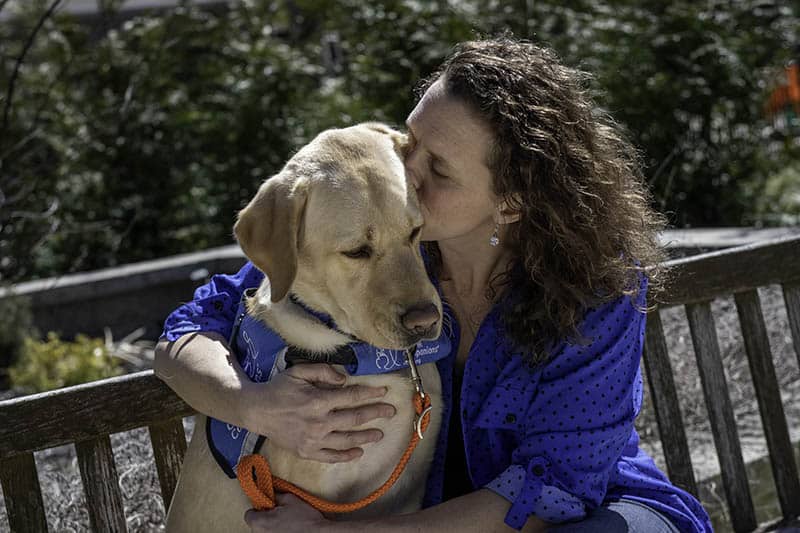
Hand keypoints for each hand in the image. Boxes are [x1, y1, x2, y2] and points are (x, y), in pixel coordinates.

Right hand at [241, 363, 396, 461]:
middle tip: (391, 412)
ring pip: (347, 439)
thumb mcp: (299, 371)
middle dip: (376, 414)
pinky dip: (346, 455)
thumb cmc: (279, 389)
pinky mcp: (306, 452)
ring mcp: (313, 439)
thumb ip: (323, 371)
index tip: (385, 392)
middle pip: (355, 418)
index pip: (352, 397)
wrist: (256, 411)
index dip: (371, 394)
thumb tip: (344, 379)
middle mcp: (318, 422)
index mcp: (318, 400)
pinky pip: (331, 456)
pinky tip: (358, 452)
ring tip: (380, 434)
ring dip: (366, 436)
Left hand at [244, 494, 327, 531]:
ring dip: (271, 526)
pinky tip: (288, 529)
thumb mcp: (289, 499)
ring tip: (285, 522)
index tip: (267, 505)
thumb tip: (270, 492)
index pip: (249, 514)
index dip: (258, 508)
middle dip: (265, 516)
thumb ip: (276, 495)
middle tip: (279, 512)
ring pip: (264, 531)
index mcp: (260, 522)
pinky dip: (277, 531)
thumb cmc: (304, 518)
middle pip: (256, 523)